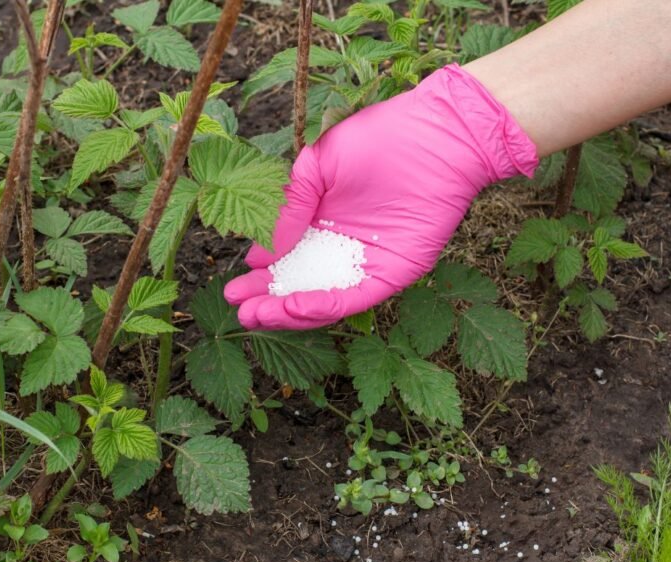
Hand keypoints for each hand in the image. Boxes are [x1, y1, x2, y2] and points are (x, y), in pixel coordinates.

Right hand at [224, 64, 537, 329]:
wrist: (435, 136)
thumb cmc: (377, 139)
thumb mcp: (318, 165)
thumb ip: (291, 206)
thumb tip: (263, 252)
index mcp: (322, 222)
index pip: (286, 258)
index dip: (260, 275)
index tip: (235, 286)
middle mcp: (341, 248)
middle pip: (300, 284)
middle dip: (268, 300)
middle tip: (239, 310)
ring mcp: (366, 263)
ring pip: (322, 298)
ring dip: (289, 311)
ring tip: (256, 316)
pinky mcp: (392, 274)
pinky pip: (354, 298)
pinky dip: (323, 306)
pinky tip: (294, 307)